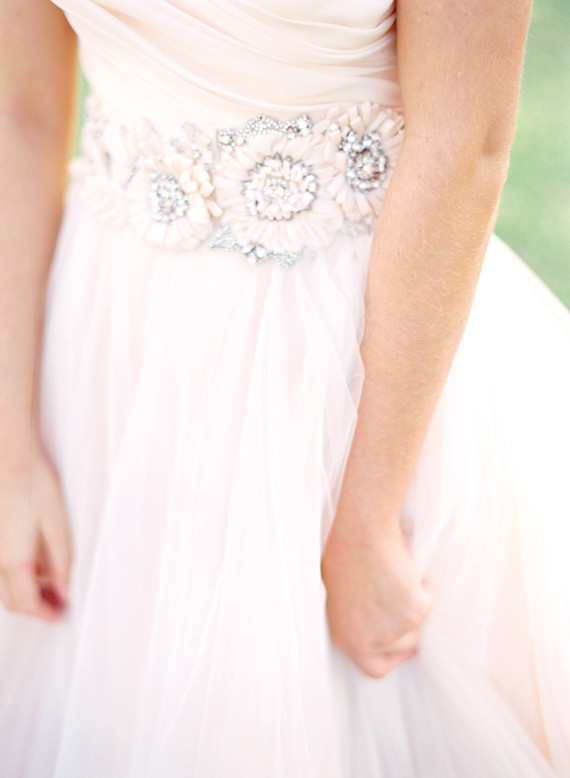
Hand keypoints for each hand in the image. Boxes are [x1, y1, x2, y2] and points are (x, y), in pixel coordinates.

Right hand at [0, 438, 71, 620]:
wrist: (8, 458)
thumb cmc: (32, 483)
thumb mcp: (57, 524)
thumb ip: (61, 562)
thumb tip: (64, 589)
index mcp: (15, 560)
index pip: (28, 604)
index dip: (46, 614)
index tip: (61, 615)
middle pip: (13, 600)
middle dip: (37, 605)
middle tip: (60, 602)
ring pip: (5, 585)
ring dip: (27, 590)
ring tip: (52, 580)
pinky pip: (1, 568)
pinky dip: (18, 573)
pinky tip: (36, 560)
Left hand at [321, 521, 432, 678]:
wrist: (363, 531)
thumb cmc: (347, 551)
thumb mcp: (339, 593)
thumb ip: (353, 617)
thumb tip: (369, 623)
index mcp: (345, 637)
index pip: (373, 667)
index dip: (391, 656)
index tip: (401, 645)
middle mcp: (366, 641)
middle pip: (401, 650)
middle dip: (407, 632)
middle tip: (408, 610)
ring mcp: (391, 630)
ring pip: (417, 626)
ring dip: (412, 605)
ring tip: (397, 577)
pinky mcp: (414, 612)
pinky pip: (428, 601)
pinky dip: (423, 586)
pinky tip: (405, 566)